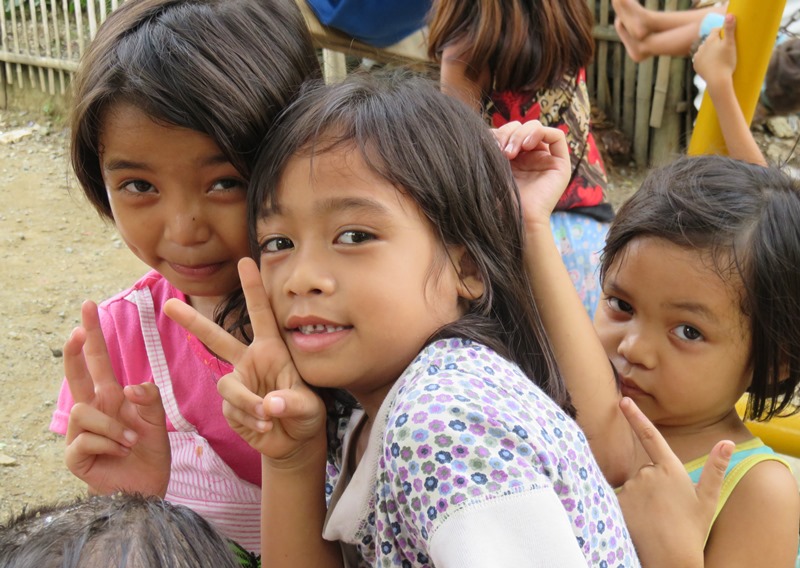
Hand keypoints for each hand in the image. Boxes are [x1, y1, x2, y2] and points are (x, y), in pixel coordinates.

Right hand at [64, 301, 170, 495]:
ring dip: (112, 425)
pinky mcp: (74, 455)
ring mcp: (79, 433)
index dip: (93, 336)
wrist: (148, 486)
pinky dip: (109, 443)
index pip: (98, 361)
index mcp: (110, 397)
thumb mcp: (158, 420)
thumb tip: (128, 387)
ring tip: (131, 440)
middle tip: (77, 329)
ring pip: (84, 411)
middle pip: (76, 375)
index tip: (89, 307)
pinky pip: (86, 437)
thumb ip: (149, 398)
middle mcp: (92, 411)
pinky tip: (120, 451)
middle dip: (74, 350)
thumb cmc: (149, 451)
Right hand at [164, 257, 326, 465]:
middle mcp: (250, 361)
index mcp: (272, 350)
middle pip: (217, 338)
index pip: (262, 315)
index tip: (247, 260)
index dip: (254, 288)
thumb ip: (292, 403)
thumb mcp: (309, 407)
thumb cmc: (306, 414)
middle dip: (193, 322)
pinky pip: (232, 410)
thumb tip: (269, 405)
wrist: (295, 442)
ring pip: (228, 386)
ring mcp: (238, 383)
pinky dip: (249, 421)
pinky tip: (265, 428)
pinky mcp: (230, 407)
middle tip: (168, 304)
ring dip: (247, 403)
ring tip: (268, 418)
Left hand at [491, 120, 571, 228]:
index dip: (498, 133)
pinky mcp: (560, 164)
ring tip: (510, 152)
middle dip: (508, 133)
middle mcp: (529, 157)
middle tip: (500, 151)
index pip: (507, 132)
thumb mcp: (491, 170)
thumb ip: (491, 148)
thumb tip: (486, 130)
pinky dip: (539, 133)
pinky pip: (556, 136)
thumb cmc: (500, 201)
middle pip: (520, 127)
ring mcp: (545, 159)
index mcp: (511, 159)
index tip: (488, 145)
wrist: (516, 221)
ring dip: (521, 134)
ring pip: (536, 128)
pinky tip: (526, 146)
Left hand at [616, 397, 732, 567]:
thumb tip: (727, 442)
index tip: (623, 400)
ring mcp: (632, 487)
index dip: (635, 416)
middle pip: (643, 471)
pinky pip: (619, 498)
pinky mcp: (618, 501)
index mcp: (671, 469)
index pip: (650, 436)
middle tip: (664, 509)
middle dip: (651, 486)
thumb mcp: (707, 499)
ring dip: (640, 498)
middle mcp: (648, 473)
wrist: (672, 557)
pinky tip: (639, 521)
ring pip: (632, 486)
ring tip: (654, 518)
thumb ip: (715, 468)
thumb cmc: (692, 530)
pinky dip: (627, 507)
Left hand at [693, 14, 736, 87]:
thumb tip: (730, 15)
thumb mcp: (730, 44)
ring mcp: (697, 56)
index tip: (728, 38)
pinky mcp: (696, 65)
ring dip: (710, 51)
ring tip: (718, 57)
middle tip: (725, 49)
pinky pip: (701, 60)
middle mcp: (701, 47)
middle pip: (710, 40)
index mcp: (710, 39)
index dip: (723, 33)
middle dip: (716, 42)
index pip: (716, 30)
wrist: (717, 80)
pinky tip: (711, 64)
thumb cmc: (726, 62)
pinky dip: (706, 60)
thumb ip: (729, 29)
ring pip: (705, 50)